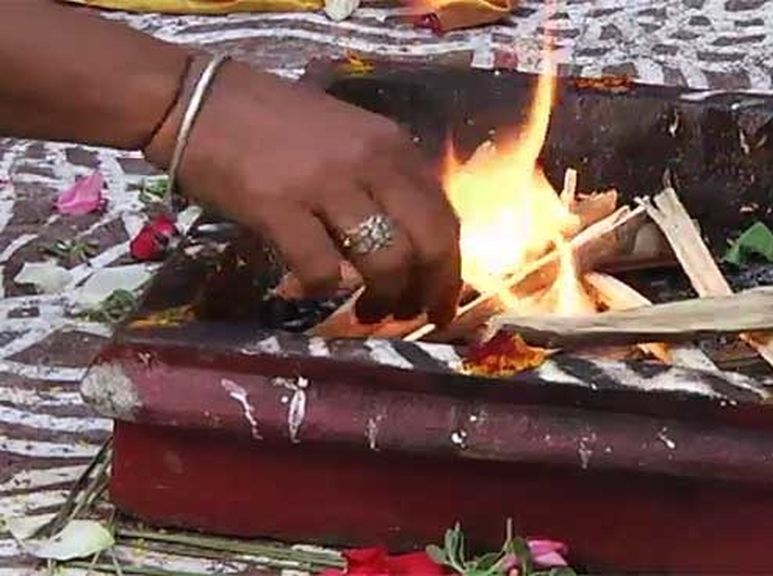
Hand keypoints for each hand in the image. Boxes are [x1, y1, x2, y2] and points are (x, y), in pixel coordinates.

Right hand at [146, 58, 460, 324]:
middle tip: (414, 317)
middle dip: (430, 292)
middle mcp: (370, 162)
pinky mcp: (278, 206)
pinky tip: (311, 288)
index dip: (451, 269)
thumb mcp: (347, 138)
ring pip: (386, 261)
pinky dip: (322, 290)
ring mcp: (326, 183)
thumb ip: (382, 181)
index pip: (444, 216)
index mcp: (391, 146)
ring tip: (369, 313)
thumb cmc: (271, 120)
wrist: (195, 97)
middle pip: (429, 243)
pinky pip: (320, 269)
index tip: (442, 300)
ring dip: (384, 299)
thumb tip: (411, 245)